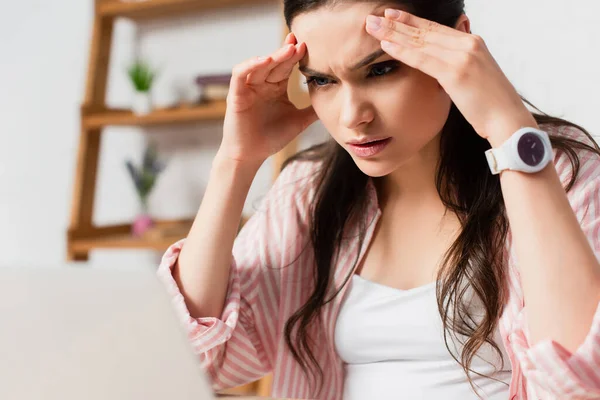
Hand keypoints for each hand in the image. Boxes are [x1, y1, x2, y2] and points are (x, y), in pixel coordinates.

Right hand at [220, 32, 318, 164]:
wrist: (250, 156)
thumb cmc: (271, 138)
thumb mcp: (298, 121)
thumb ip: (313, 110)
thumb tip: (335, 102)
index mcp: (276, 88)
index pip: (287, 66)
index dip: (296, 56)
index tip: (309, 46)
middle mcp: (262, 84)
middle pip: (275, 62)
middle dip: (287, 52)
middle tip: (301, 43)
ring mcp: (248, 88)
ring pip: (259, 65)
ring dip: (273, 56)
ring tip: (287, 50)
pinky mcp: (236, 94)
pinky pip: (240, 74)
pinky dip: (250, 65)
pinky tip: (264, 60)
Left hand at [365, 9, 537, 146]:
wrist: (508, 120)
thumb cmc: (490, 105)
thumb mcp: (475, 76)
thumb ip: (459, 63)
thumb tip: (445, 60)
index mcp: (473, 43)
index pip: (435, 28)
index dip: (411, 21)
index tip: (392, 15)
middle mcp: (468, 44)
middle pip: (425, 30)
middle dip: (396, 23)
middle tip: (373, 17)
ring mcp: (463, 56)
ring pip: (420, 41)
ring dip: (393, 33)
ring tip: (372, 27)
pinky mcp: (456, 72)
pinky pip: (422, 59)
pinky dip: (402, 51)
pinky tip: (385, 46)